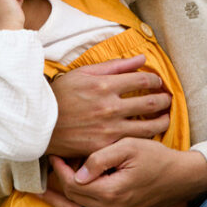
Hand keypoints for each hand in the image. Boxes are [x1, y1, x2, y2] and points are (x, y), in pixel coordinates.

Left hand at [38, 139, 206, 206]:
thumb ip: (100, 159)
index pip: (74, 184)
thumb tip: (77, 174)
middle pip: (73, 201)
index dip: (59, 170)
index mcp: (111, 192)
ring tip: (41, 195)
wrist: (181, 178)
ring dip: (59, 206)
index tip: (53, 156)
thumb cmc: (155, 157)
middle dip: (55, 186)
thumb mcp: (128, 147)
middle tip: (40, 174)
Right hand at [47, 55, 170, 157]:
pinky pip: (132, 143)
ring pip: (148, 127)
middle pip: (150, 103)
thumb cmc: (60, 95)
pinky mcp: (104, 147)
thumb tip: (141, 59)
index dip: (155, 81)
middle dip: (164, 100)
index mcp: (104, 85)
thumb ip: (115, 66)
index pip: (143, 81)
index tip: (157, 83)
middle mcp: (109, 107)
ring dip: (162, 121)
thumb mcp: (84, 73)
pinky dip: (144, 138)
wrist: (39, 124)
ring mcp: (108, 129)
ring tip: (165, 118)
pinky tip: (147, 135)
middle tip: (167, 100)